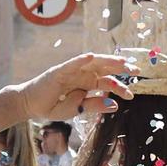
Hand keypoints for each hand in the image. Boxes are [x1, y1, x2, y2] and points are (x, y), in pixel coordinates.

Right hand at [16, 53, 134, 122]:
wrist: (31, 105)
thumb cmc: (53, 106)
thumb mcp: (77, 109)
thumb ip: (94, 106)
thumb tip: (115, 105)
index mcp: (87, 84)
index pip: (107, 81)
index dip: (119, 86)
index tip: (131, 94)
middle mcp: (81, 75)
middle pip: (103, 68)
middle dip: (120, 68)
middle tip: (136, 70)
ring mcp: (71, 71)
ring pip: (92, 63)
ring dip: (107, 60)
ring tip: (121, 61)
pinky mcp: (58, 71)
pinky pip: (71, 64)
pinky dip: (81, 60)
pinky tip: (91, 56)